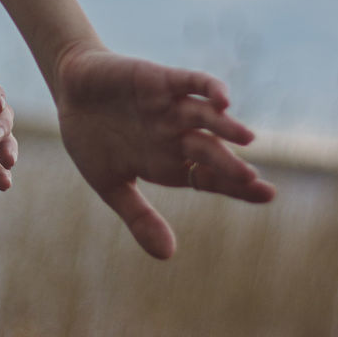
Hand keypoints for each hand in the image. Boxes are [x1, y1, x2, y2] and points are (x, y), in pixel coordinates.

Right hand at [53, 41, 275, 259]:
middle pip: (211, 152)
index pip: (212, 178)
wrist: (70, 93)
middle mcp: (176, 136)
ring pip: (204, 117)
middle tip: (252, 179)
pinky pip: (190, 82)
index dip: (239, 187)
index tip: (267, 194)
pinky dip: (207, 87)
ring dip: (224, 126)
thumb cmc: (91, 138)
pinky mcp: (159, 80)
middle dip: (230, 165)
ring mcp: (169, 108)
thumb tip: (168, 256)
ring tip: (246, 138)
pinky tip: (223, 99)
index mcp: (169, 164)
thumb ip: (139, 217)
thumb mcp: (110, 185)